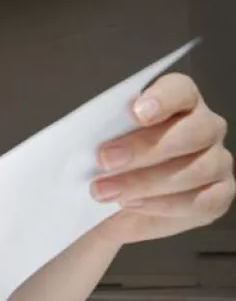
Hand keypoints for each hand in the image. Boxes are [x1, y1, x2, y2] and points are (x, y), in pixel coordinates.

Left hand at [91, 72, 233, 243]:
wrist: (111, 210)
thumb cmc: (107, 167)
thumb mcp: (95, 146)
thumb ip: (98, 134)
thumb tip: (81, 135)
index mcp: (178, 103)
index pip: (181, 90)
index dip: (162, 98)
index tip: (136, 112)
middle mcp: (204, 127)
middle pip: (193, 130)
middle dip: (146, 147)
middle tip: (105, 160)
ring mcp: (216, 161)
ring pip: (197, 168)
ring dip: (146, 181)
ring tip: (106, 190)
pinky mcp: (219, 195)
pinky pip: (201, 200)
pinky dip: (162, 204)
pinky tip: (133, 204)